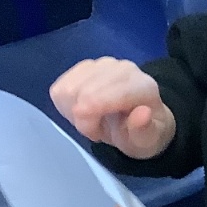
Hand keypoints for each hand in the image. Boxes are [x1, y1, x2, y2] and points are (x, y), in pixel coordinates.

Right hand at [50, 57, 175, 158]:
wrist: (134, 121)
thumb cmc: (139, 133)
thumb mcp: (146, 142)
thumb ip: (144, 130)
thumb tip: (142, 114)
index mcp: (142, 86)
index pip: (107, 93)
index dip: (90, 116)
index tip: (94, 135)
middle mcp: (123, 68)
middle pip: (83, 91)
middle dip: (83, 118)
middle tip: (96, 130)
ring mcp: (102, 64)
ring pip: (68, 89)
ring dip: (73, 111)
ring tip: (91, 119)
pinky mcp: (84, 67)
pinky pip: (60, 87)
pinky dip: (66, 104)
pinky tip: (82, 109)